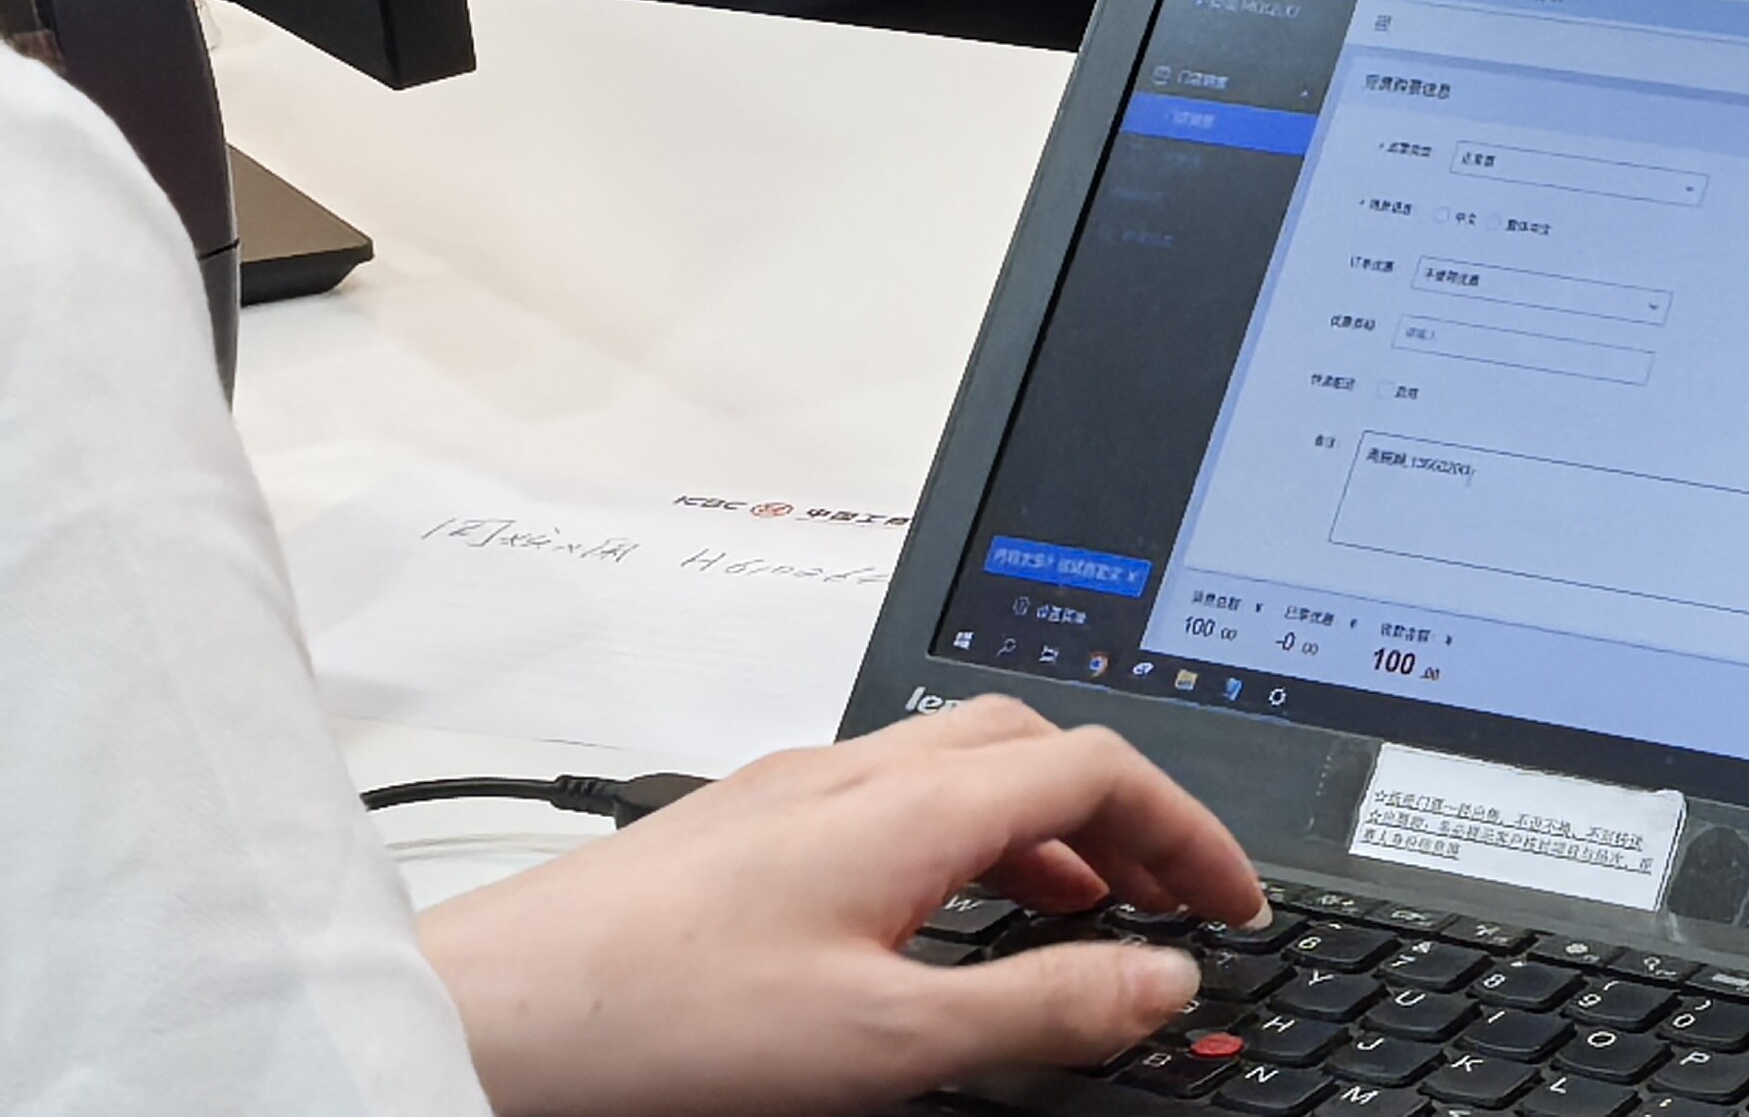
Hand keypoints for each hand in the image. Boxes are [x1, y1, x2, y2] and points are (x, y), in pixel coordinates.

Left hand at [416, 696, 1263, 1116]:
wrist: (481, 1016)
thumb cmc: (654, 1027)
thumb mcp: (884, 1041)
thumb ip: (1040, 1007)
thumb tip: (1164, 981)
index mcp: (908, 804)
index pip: (1101, 768)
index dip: (1190, 831)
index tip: (1232, 902)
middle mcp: (855, 770)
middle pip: (1040, 742)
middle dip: (1129, 810)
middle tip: (1172, 896)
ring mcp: (792, 789)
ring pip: (963, 762)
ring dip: (1047, 820)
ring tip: (1080, 906)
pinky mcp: (741, 826)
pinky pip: (895, 795)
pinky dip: (966, 835)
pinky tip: (941, 912)